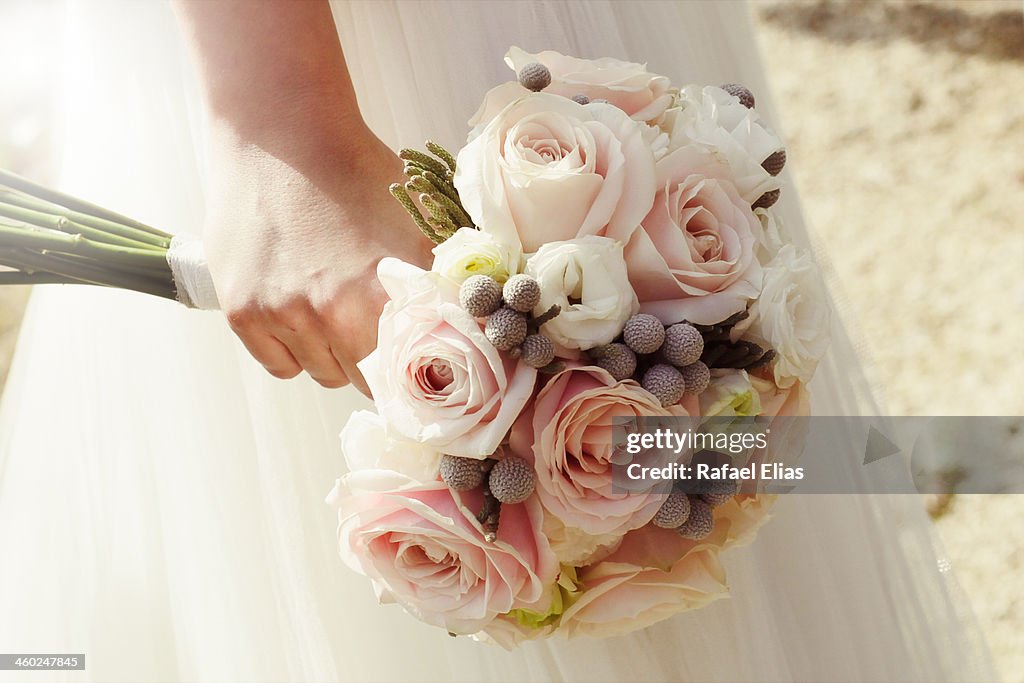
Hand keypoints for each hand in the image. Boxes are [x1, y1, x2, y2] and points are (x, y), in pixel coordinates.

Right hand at [204, 124, 432, 392]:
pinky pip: (279, 365)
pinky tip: (298, 311)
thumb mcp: (419, 223)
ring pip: (322, 374)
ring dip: (333, 354)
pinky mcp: (244, 312)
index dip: (413, 371)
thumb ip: (445, 281)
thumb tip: (473, 326)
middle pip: (365, 381)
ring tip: (332, 306)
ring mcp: (283, 316)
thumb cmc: (356, 173)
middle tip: (372, 322)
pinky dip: (292, 350)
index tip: (413, 366)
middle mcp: (332, 316)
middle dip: (375, 359)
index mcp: (382, 297)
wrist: (283, 135)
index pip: (406, 375)